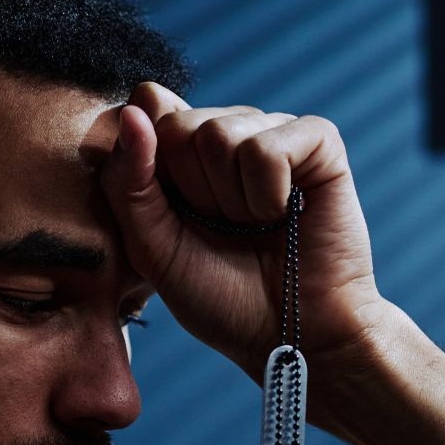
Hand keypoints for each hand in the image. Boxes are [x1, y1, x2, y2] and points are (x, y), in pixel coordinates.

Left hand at [99, 82, 388, 376]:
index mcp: (183, 149)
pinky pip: (266, 148)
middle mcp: (228, 129)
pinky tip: (285, 215)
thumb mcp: (151, 247)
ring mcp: (273, 130)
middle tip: (224, 227)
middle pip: (178, 124)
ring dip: (232, 200)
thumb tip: (132, 111)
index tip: (177, 217)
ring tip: (256, 224)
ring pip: (220, 133)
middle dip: (193, 192)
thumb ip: (126, 182)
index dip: (153, 170)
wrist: (291, 334)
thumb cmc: (220, 295)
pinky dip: (268, 196)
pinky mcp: (317, 140)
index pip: (145, 109)